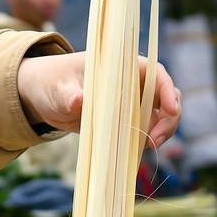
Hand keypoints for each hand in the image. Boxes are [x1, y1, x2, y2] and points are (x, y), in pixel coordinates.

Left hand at [17, 51, 180, 147]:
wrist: (44, 97)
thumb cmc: (52, 82)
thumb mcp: (58, 88)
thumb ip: (69, 94)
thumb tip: (78, 101)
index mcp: (122, 65)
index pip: (156, 73)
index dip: (168, 90)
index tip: (172, 110)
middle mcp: (132, 83)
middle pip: (166, 96)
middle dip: (169, 118)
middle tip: (155, 140)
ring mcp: (131, 102)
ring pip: (160, 115)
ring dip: (161, 131)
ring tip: (148, 147)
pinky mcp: (125, 120)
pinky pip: (145, 129)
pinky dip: (147, 140)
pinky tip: (137, 151)